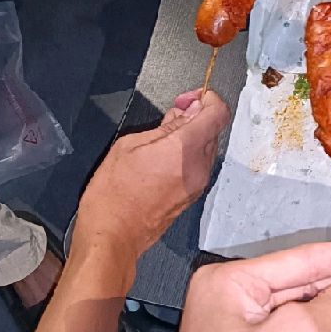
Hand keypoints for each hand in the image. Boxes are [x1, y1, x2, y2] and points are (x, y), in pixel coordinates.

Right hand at [72, 89, 228, 261]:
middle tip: (173, 113)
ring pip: (208, 146)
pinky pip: (200, 164)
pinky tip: (165, 155)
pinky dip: (189, 153)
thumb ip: (165, 125)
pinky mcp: (193, 195)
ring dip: (193, 135)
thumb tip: (186, 112)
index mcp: (185, 149)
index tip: (193, 96)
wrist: (112, 235)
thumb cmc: (113, 195)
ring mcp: (198, 183)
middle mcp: (199, 167)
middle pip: (214, 128)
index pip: (218, 112)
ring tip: (163, 137)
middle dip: (197, 115)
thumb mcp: (130, 145)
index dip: (208, 98)